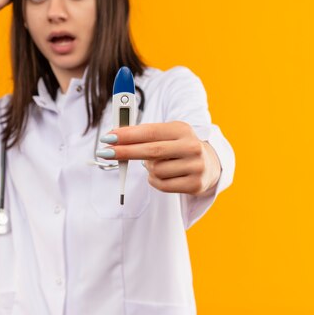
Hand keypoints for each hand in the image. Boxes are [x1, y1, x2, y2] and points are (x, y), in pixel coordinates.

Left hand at [99, 121, 220, 194]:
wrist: (209, 164)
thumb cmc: (178, 146)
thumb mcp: (166, 134)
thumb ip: (144, 134)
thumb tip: (114, 136)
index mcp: (183, 129)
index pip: (150, 131)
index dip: (127, 135)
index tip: (109, 137)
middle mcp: (191, 146)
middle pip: (151, 151)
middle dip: (125, 151)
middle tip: (104, 152)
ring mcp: (195, 166)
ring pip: (154, 170)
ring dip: (148, 168)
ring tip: (158, 164)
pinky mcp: (194, 184)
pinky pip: (161, 184)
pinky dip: (155, 180)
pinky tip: (163, 174)